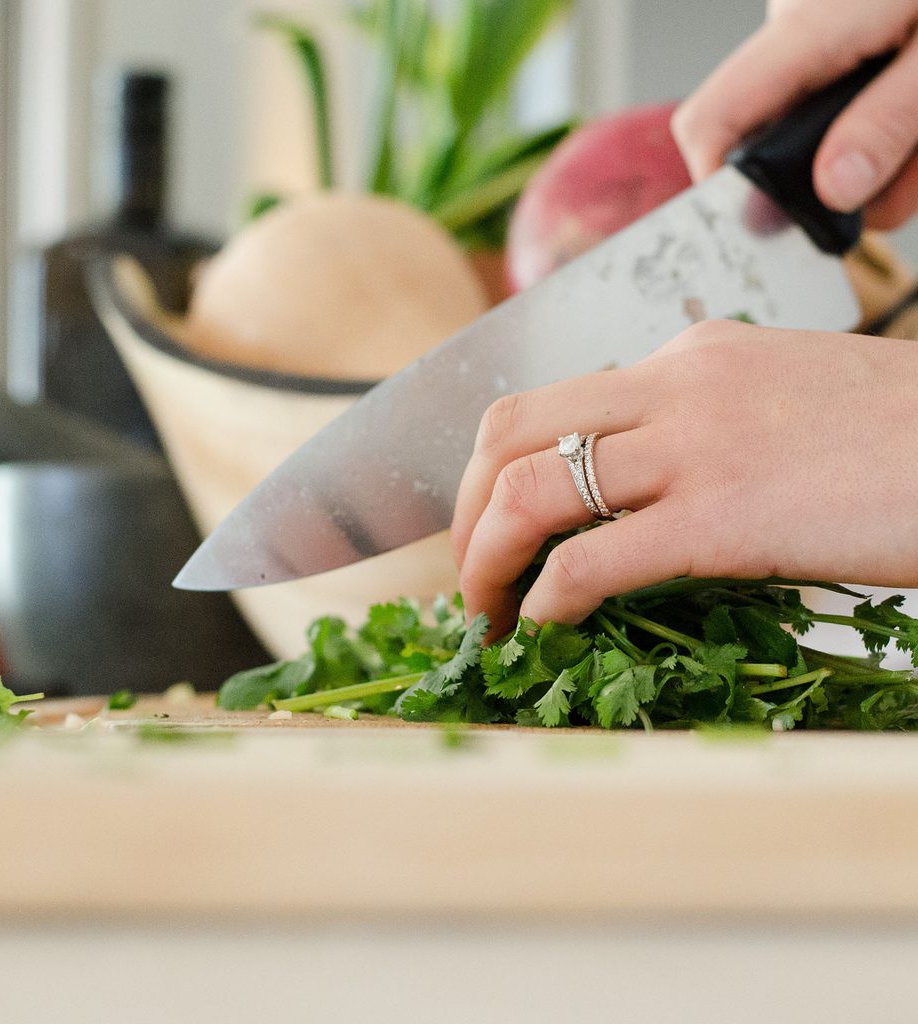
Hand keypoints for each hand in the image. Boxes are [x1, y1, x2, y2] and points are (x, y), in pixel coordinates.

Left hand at [451, 322, 917, 635]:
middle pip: (509, 431)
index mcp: (690, 355)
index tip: (492, 524)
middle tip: (468, 571)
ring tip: (484, 612)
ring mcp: (698, 447)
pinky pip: (594, 560)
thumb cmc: (900, 435)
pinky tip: (545, 627)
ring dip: (484, 559)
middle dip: (465, 509)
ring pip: (530, 490)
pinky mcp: (726, 518)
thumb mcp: (785, 396)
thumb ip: (703, 421)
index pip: (552, 401)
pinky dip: (547, 599)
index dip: (497, 470)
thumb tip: (640, 481)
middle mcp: (677, 385)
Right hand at [672, 0, 917, 228]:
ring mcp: (822, 26)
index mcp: (810, 25)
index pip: (711, 123)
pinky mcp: (852, 27)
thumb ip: (893, 120)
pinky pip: (856, 98)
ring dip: (890, 156)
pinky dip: (899, 119)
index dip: (722, 187)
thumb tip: (832, 189)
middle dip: (847, 180)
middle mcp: (799, 25)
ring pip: (827, 129)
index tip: (774, 226)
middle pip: (778, 141)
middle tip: (912, 174)